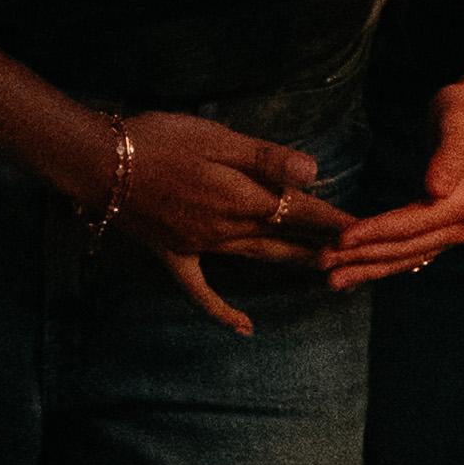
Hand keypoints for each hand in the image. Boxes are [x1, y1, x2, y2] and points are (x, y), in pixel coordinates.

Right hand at [102, 112, 349, 336]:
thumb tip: (313, 172)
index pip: (300, 209)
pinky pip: (202, 290)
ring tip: (322, 268)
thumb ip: (264, 159)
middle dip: (322, 243)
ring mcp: (202, 245)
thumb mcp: (215, 137)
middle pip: (285, 237)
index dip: (333, 218)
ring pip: (257, 257)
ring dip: (291, 262)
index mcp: (241, 196)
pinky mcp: (175, 254)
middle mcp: (228, 228)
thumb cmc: (157, 140)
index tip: (365, 227)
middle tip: (356, 253)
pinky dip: (224, 311)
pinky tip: (244, 327)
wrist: (98, 163)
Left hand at [316, 67, 463, 291]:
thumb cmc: (463, 115)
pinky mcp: (438, 231)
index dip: (376, 233)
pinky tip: (355, 269)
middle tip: (323, 262)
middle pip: (405, 248)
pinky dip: (380, 262)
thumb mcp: (456, 127)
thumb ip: (448, 157)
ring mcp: (451, 233)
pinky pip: (407, 252)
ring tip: (331, 278)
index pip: (411, 225)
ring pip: (404, 257)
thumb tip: (436, 190)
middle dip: (363, 257)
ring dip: (367, 268)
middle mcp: (461, 227)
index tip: (342, 238)